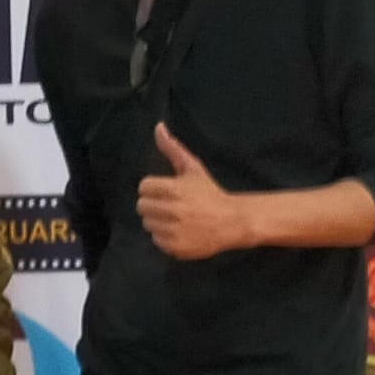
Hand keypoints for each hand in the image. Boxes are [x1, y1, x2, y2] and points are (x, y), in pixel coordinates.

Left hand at [136, 123, 250, 258]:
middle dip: (154, 204)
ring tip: (176, 217)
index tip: (167, 190)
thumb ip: (172, 148)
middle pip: (142, 206)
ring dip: (158, 220)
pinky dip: (165, 236)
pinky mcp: (175, 247)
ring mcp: (174, 231)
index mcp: (174, 189)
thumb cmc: (209, 192)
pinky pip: (156, 240)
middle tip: (170, 204)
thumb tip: (158, 127)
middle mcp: (173, 211)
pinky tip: (180, 230)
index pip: (144, 187)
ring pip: (148, 223)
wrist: (232, 221)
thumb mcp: (192, 168)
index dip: (154, 188)